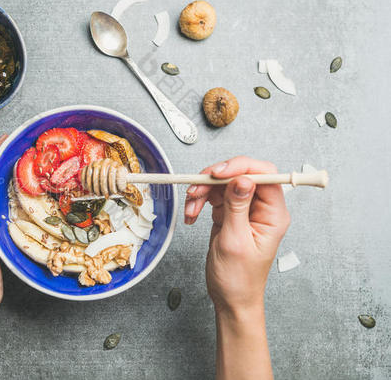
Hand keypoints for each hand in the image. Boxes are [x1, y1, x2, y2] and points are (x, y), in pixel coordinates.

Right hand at [184, 156, 289, 313]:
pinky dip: (199, 202)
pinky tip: (192, 214)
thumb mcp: (235, 241)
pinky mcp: (230, 214)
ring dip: (203, 192)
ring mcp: (245, 210)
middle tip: (198, 187)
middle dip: (215, 179)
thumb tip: (242, 179)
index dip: (241, 167)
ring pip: (223, 184)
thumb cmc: (239, 279)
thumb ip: (237, 207)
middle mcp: (262, 209)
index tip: (218, 172)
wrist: (230, 298)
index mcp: (273, 215)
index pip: (264, 175)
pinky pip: (214, 197)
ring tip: (191, 207)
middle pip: (241, 174)